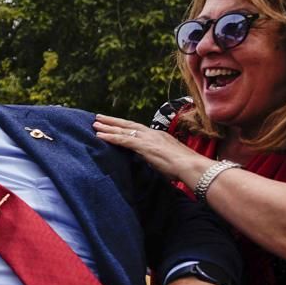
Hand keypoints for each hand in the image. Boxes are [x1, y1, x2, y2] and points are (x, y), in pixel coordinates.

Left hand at [92, 115, 211, 183]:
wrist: (191, 166)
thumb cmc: (183, 166)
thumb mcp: (168, 158)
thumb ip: (158, 157)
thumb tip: (152, 160)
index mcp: (158, 136)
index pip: (138, 129)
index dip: (125, 126)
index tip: (115, 123)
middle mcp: (152, 134)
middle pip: (128, 125)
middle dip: (113, 121)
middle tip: (99, 117)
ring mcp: (147, 139)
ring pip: (123, 130)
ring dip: (108, 127)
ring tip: (95, 124)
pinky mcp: (144, 146)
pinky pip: (123, 140)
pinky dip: (111, 137)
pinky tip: (100, 136)